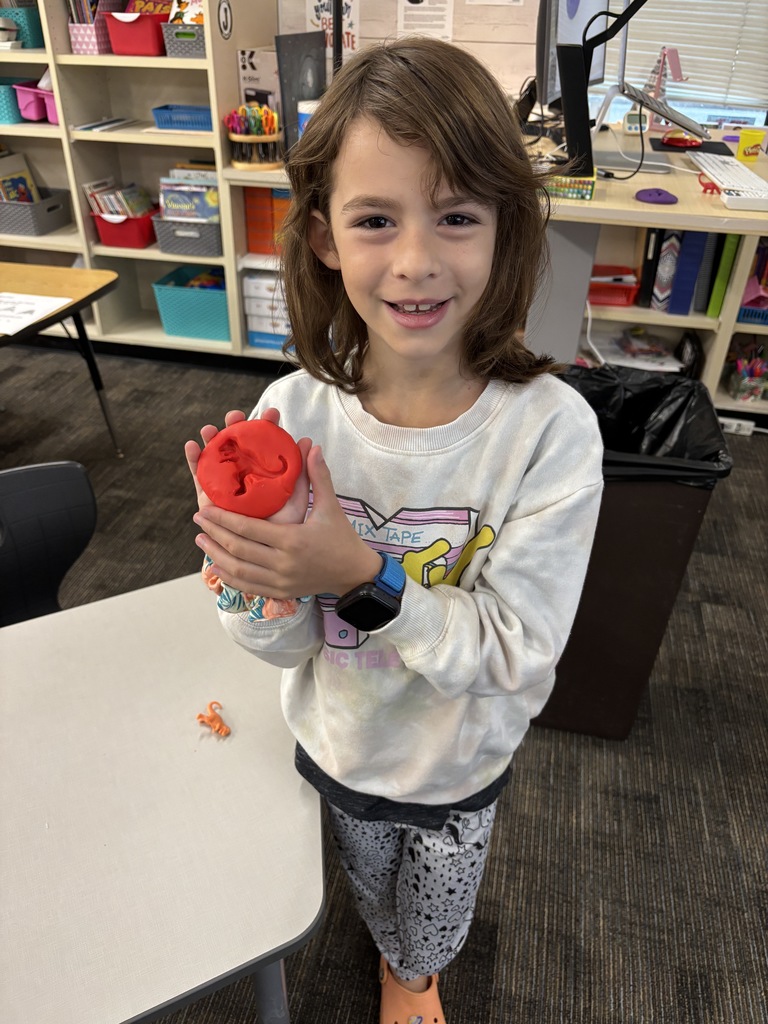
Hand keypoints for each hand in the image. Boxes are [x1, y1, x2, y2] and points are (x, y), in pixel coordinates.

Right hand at [184, 408, 311, 524]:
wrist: (266, 554)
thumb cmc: (283, 526)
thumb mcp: (294, 498)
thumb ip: (303, 473)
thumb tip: (308, 441)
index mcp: (265, 470)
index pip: (266, 443)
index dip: (268, 426)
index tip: (272, 413)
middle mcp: (244, 473)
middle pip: (238, 445)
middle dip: (236, 428)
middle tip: (236, 416)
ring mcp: (226, 483)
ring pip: (217, 456)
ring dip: (212, 440)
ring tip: (209, 428)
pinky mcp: (210, 496)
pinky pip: (201, 476)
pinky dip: (194, 460)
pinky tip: (191, 446)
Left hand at [192, 444, 381, 598]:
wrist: (354, 573)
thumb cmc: (342, 536)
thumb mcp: (331, 506)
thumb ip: (318, 476)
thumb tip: (312, 445)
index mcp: (293, 539)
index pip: (248, 529)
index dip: (223, 518)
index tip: (205, 507)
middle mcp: (283, 563)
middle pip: (238, 548)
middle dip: (214, 532)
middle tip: (198, 518)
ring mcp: (280, 581)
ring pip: (238, 569)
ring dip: (216, 554)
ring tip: (201, 539)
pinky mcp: (280, 592)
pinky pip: (247, 586)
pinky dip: (229, 576)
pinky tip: (216, 566)